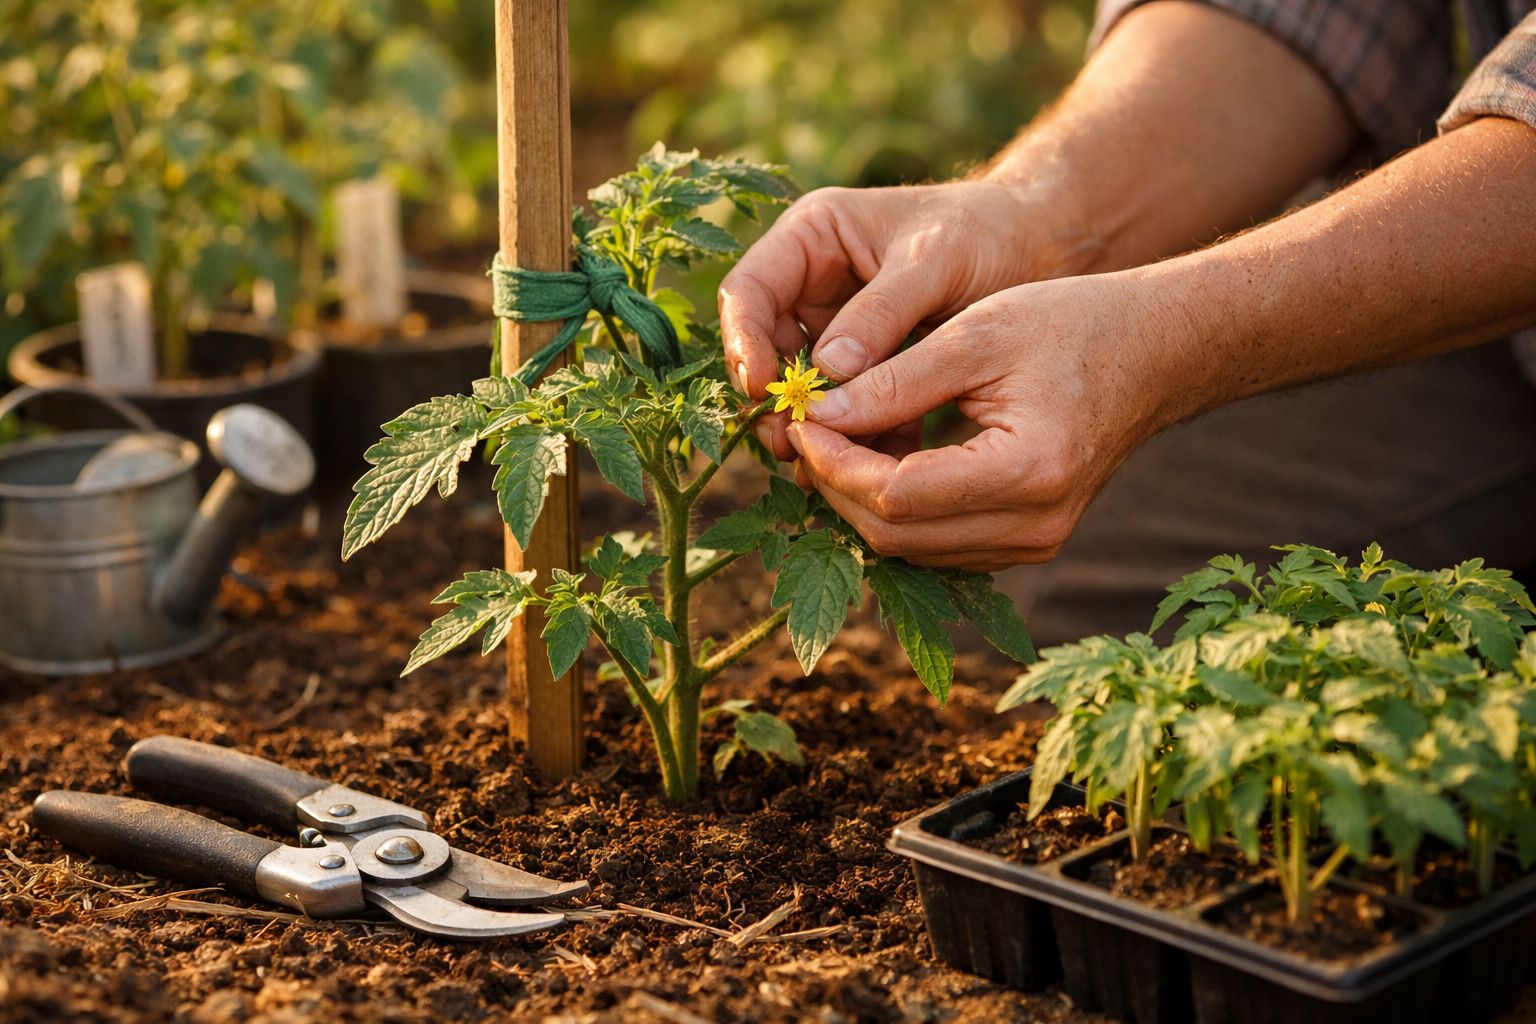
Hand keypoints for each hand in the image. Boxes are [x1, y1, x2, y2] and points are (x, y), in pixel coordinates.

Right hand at [719, 179, 1094, 458]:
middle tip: (787, 443)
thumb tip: (827, 373)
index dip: (744, 342)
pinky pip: (846, 405)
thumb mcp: (936, 260)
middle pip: (763, 346)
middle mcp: (812, 281)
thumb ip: (883, 311)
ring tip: (818, 466)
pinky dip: (855, 436)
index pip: (748, 291)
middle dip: (774, 398)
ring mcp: (836, 325)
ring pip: (801, 385)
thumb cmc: (987, 233)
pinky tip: (868, 470)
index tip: (763, 388)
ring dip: (809, 426)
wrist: (1039, 248)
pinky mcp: (867, 365)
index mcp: (813, 234)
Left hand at [787, 273, 1176, 570]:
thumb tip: (818, 417)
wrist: (1152, 352)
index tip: (803, 421)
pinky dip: (895, 510)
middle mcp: (1035, 526)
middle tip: (805, 433)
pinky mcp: (1025, 543)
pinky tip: (874, 461)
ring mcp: (1033, 544)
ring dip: (859, 502)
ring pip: (911, 549)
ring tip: (831, 443)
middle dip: (836, 486)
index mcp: (1028, 472)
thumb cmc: (1072, 326)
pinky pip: (937, 545)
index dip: (835, 463)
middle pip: (896, 535)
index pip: (896, 495)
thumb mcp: (978, 335)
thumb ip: (895, 380)